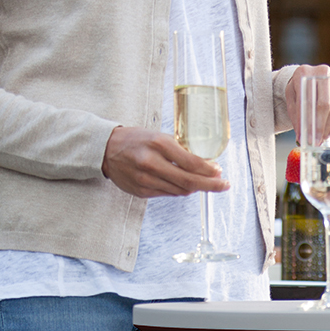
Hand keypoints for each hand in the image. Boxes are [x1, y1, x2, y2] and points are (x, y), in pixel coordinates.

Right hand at [102, 127, 229, 198]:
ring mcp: (146, 180)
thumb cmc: (135, 140)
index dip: (209, 170)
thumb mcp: (157, 136)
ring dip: (196, 188)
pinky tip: (184, 185)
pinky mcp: (142, 192)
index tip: (220, 171)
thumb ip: (178, 149)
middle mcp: (152, 163)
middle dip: (210, 185)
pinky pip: (168, 194)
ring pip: (180, 190)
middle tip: (224, 185)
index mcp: (158, 144)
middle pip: (189, 181)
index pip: (191, 162)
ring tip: (205, 183)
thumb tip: (203, 163)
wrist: (105, 150)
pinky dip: (180, 190)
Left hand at [284, 64, 329, 140]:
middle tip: (316, 142)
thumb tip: (301, 137)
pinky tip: (329, 133)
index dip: (308, 122)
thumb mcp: (290, 99)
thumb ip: (295, 116)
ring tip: (321, 140)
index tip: (307, 138)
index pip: (308, 101)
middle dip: (320, 127)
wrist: (307, 78)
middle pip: (324, 105)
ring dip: (328, 128)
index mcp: (304, 73)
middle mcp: (322, 74)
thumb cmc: (297, 90)